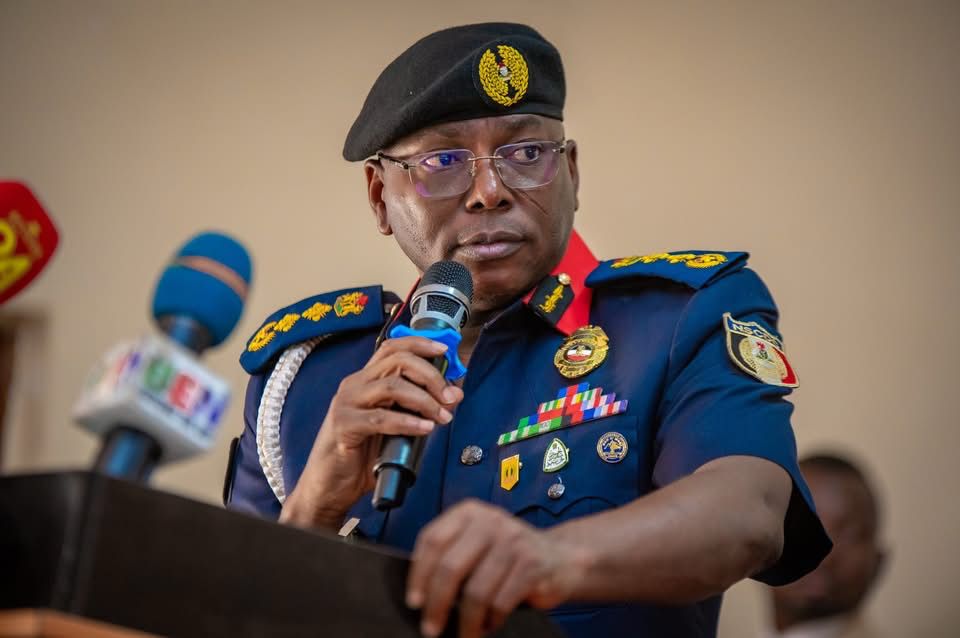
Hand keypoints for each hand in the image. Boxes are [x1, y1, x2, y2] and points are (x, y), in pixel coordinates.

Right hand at [280, 336, 463, 529]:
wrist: (327, 489)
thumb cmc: (360, 459)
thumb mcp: (395, 428)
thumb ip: (419, 411)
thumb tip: (453, 396)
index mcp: (365, 381)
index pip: (392, 348)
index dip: (419, 344)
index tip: (444, 351)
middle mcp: (354, 386)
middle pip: (398, 361)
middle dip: (431, 376)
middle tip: (451, 398)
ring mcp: (346, 404)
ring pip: (392, 386)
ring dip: (424, 400)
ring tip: (442, 417)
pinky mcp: (343, 426)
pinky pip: (380, 418)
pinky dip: (407, 422)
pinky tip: (424, 429)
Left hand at [406, 500, 584, 637]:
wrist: (561, 558)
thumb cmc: (508, 555)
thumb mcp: (477, 542)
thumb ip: (451, 554)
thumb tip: (420, 594)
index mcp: (469, 512)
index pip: (432, 540)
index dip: (418, 574)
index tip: (414, 601)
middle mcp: (490, 521)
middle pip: (450, 567)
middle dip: (437, 604)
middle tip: (431, 628)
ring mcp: (513, 541)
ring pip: (476, 592)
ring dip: (466, 622)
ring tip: (465, 634)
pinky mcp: (531, 565)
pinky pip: (500, 603)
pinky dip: (491, 620)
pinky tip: (490, 623)